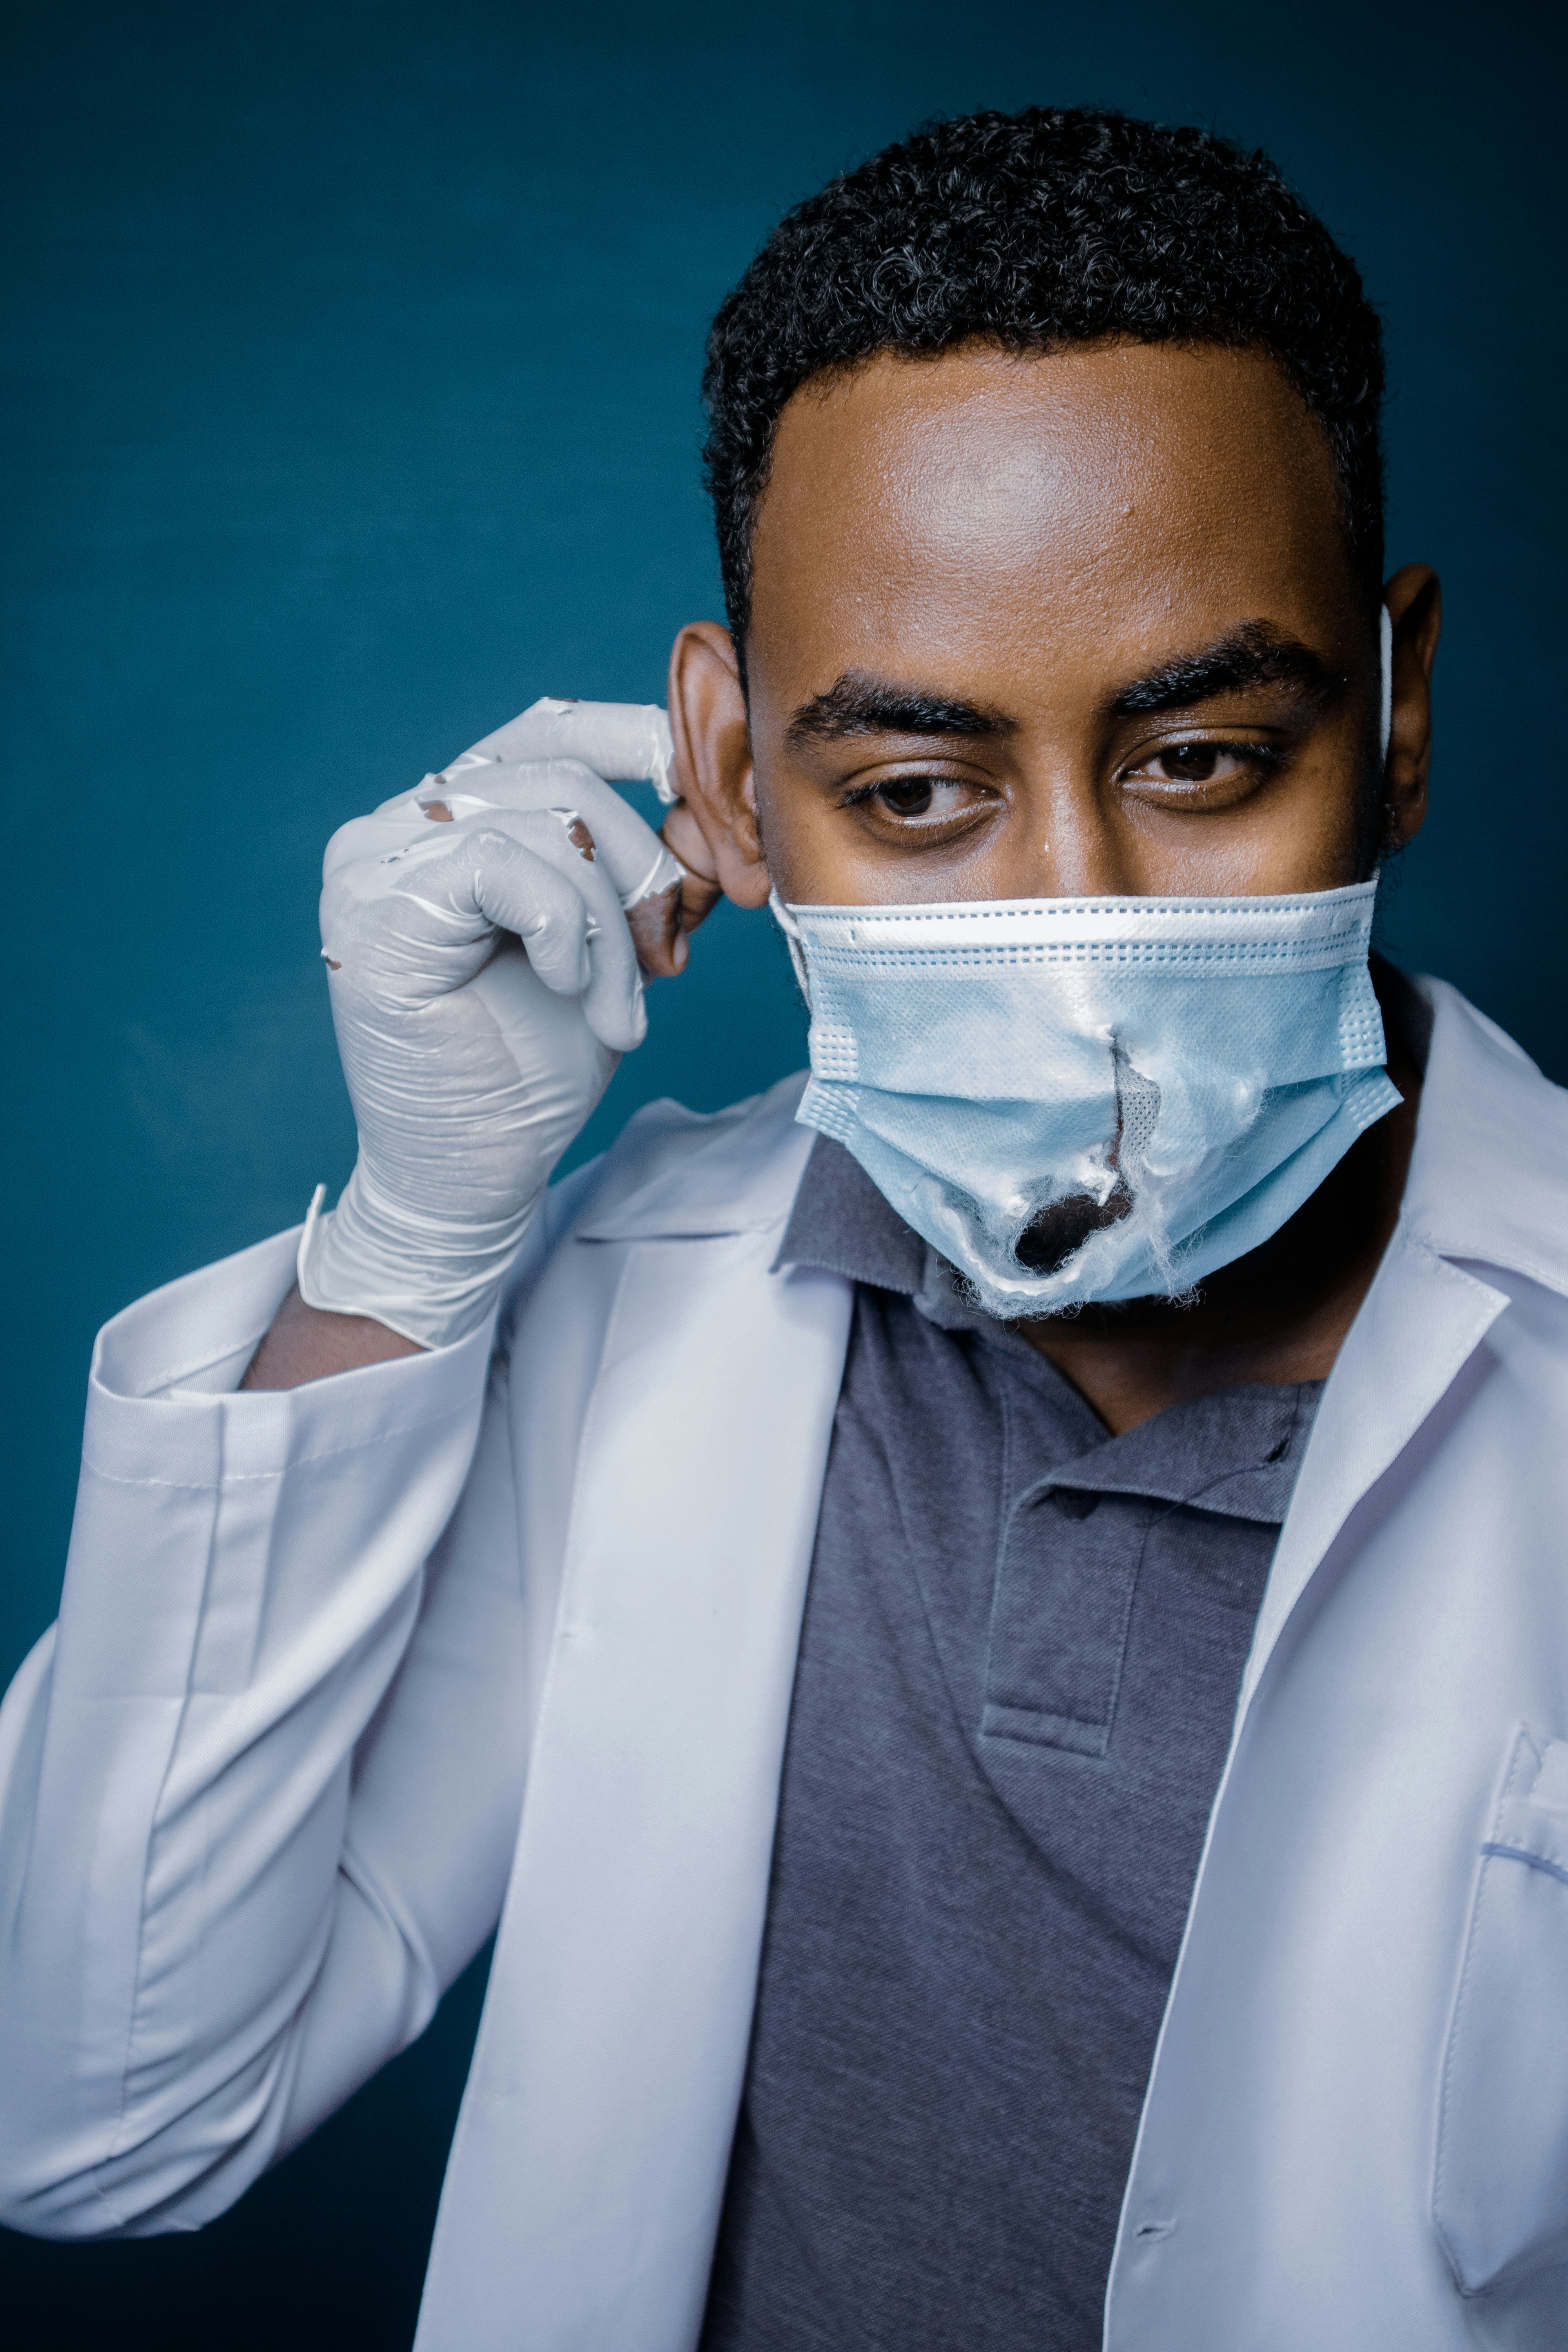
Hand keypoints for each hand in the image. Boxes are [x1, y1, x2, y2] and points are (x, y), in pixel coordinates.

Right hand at [297, 698, 688, 1348]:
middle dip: (643, 862)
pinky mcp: (375, 911)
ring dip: (612, 922)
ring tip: (622, 1005)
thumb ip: (634, 872)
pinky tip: (569, 989)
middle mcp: (399, 825)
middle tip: (673, 954)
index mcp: (450, 821)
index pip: (546, 731)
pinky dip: (562, 928)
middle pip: (562, 773)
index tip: (702, 780)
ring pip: (546, 819)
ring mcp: (374, 861)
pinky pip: (502, 864)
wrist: (471, 1173)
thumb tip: (709, 805)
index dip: (634, 736)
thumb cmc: (532, 1067)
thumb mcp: (610, 946)